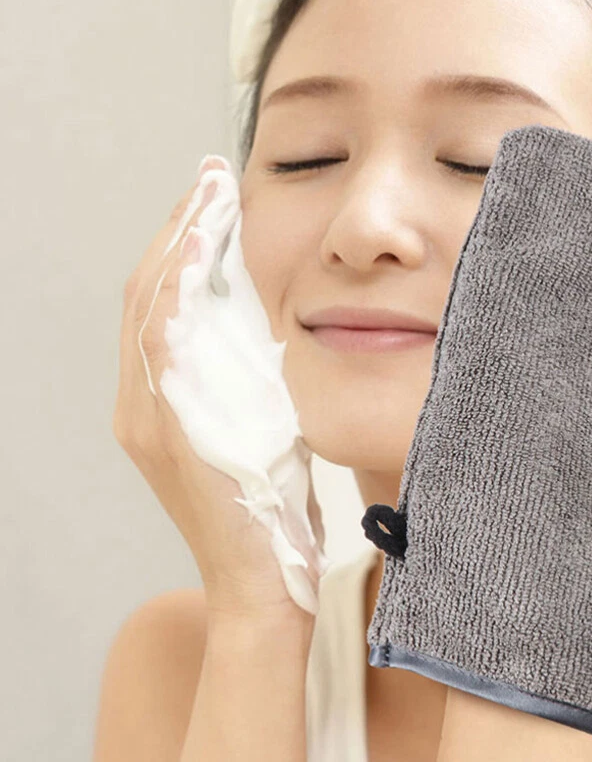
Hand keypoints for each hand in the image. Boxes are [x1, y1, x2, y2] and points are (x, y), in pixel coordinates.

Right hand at [113, 156, 325, 619]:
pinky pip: (162, 338)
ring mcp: (148, 416)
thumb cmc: (273, 511)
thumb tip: (280, 332)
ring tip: (209, 190)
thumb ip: (253, 383)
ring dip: (180, 240)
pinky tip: (203, 242)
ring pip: (148, 303)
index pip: (162, 304)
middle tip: (211, 177)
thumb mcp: (262, 431)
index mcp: (161, 402)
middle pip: (146, 292)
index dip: (183, 247)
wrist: (266, 583)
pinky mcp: (167, 427)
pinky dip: (179, 284)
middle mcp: (141, 404)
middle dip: (179, 228)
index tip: (216, 202)